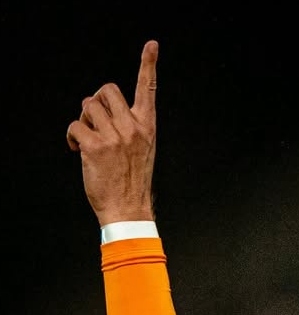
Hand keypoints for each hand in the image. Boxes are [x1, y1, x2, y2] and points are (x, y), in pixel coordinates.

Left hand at [67, 40, 158, 225]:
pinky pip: (75, 125)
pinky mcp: (95, 146)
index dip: (148, 64)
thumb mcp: (141, 150)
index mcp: (147, 128)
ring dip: (84, 120)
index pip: (148, 90)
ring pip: (88, 106)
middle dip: (96, 102)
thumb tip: (103, 111)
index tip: (152, 46)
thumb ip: (129, 127)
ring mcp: (114, 136)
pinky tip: (80, 152)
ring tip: (89, 140)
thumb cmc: (133, 183)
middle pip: (107, 90)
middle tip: (96, 123)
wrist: (129, 210)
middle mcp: (132, 128)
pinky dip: (73, 137)